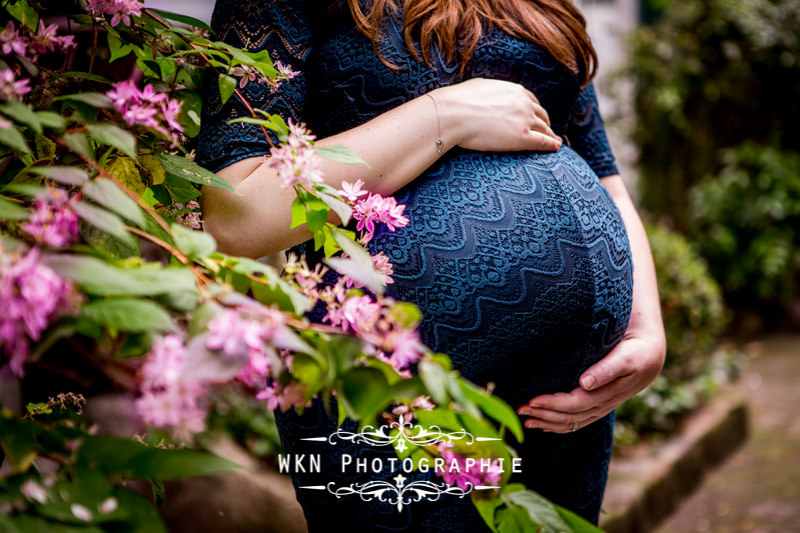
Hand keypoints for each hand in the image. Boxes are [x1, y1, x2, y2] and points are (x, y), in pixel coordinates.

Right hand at [432, 78, 561, 152]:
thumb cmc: (458, 101)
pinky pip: (543, 142)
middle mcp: (523, 103)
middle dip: (544, 123)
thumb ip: (490, 90)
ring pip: (544, 129)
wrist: (452, 114)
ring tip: (553, 143)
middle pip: (541, 115)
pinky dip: (551, 144)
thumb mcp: (478, 87)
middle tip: (546, 132)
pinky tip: (556, 148)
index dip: (535, 111)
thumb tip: (487, 91)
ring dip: (550, 136)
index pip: (531, 101)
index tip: (536, 118)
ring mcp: (525, 120)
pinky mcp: (522, 137)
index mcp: (514, 90)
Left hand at [516, 333, 664, 433]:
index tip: (532, 400)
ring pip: (571, 422)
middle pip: (569, 416)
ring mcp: (600, 408)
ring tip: (526, 420)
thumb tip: (584, 383)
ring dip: (547, 422)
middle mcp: (602, 404)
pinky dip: (558, 425)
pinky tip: (543, 424)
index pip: (574, 404)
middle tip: (520, 409)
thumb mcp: (626, 356)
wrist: (650, 354)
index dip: (553, 404)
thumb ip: (606, 369)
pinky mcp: (598, 406)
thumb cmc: (636, 350)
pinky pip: (576, 422)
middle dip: (544, 414)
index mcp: (607, 393)